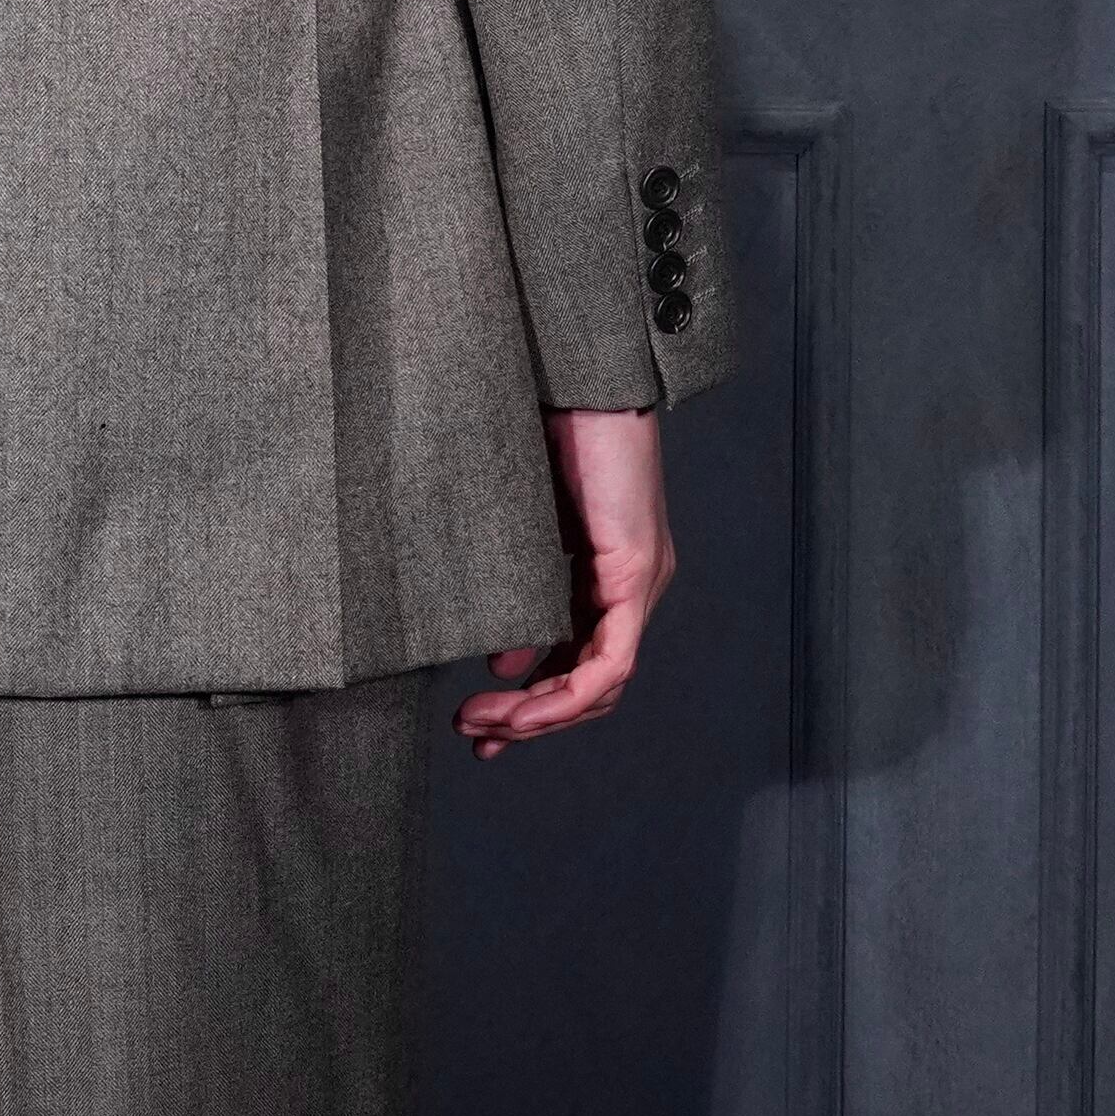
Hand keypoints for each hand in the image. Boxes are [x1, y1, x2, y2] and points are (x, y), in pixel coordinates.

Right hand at [457, 405, 672, 757]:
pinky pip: (612, 660)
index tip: (480, 722)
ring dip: (542, 714)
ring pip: (602, 682)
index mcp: (605, 575)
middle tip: (475, 736)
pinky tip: (521, 706)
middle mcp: (631, 586)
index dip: (535, 703)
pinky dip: (567, 693)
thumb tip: (506, 661)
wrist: (577, 378)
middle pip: (592, 684)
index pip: (581, 663)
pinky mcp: (638, 569)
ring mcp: (640, 581)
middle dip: (531, 720)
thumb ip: (519, 594)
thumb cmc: (544, 432)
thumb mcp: (522, 532)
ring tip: (484, 724)